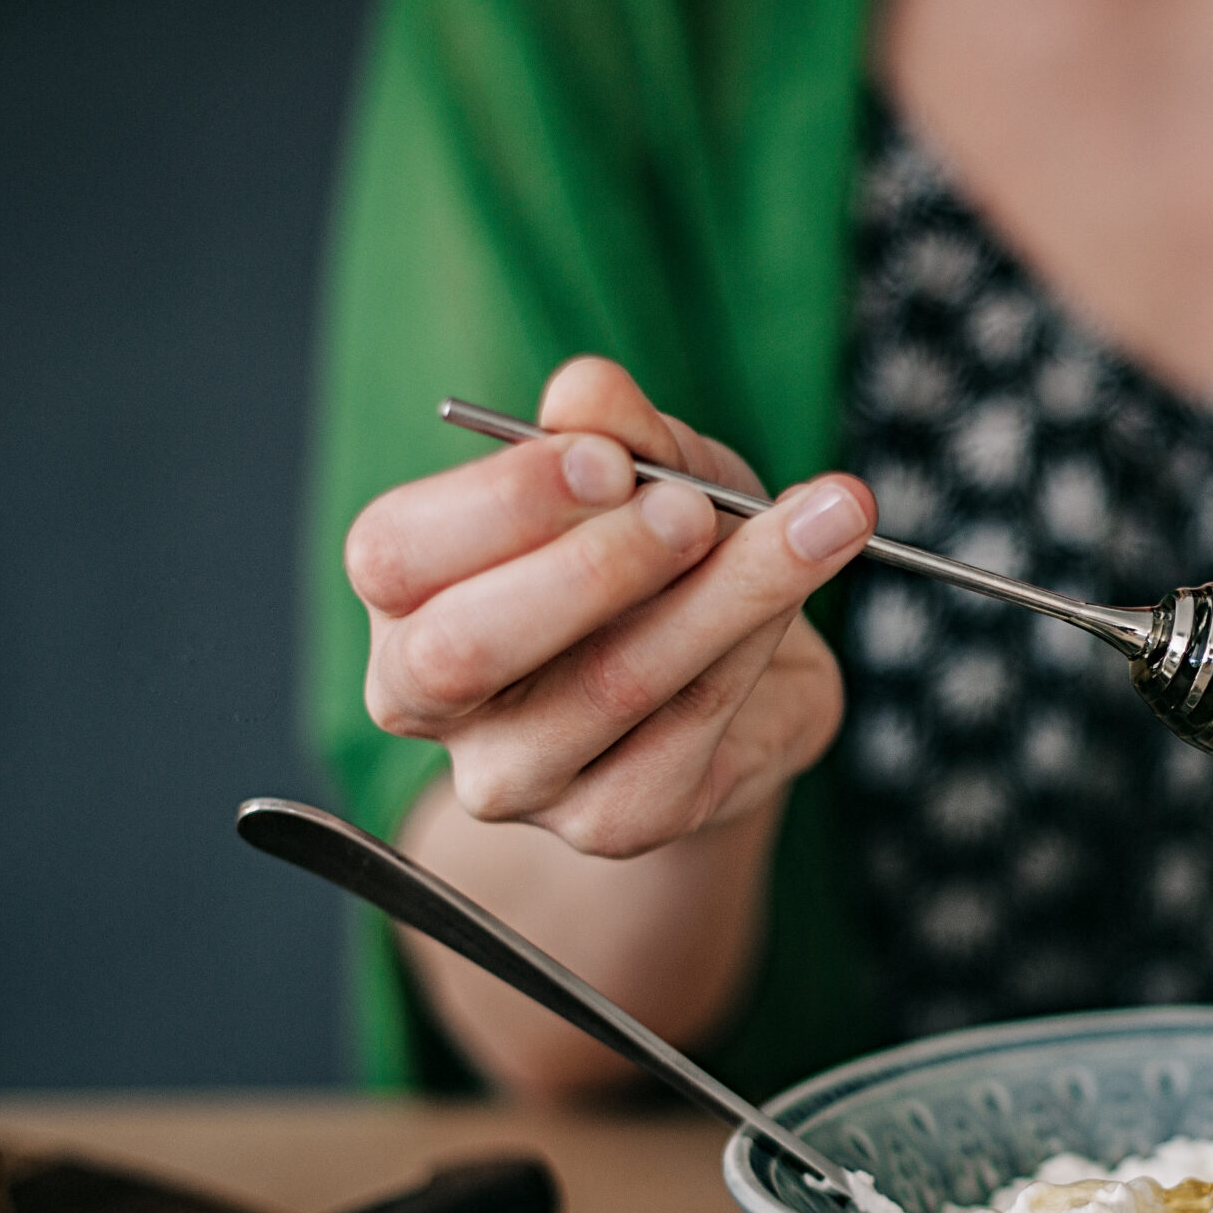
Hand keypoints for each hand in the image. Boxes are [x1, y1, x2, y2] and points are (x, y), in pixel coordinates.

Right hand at [347, 356, 875, 856]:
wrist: (738, 686)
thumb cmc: (665, 563)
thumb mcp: (651, 474)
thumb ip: (618, 434)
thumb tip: (589, 391)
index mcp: (406, 594)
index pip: (397, 554)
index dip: (503, 502)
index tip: (610, 456)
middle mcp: (430, 698)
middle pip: (466, 648)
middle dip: (592, 568)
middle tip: (695, 509)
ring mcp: (515, 775)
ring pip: (607, 687)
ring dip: (721, 596)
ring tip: (815, 525)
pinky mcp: (610, 820)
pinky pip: (688, 729)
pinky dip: (752, 646)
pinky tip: (798, 593)